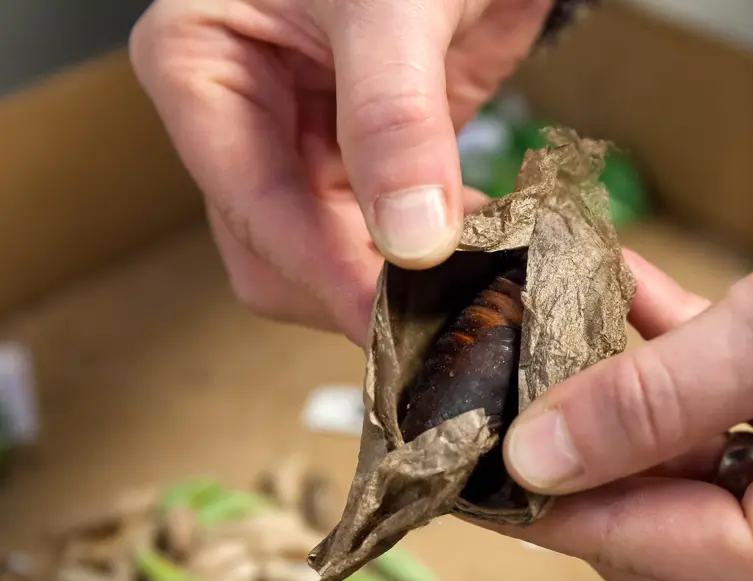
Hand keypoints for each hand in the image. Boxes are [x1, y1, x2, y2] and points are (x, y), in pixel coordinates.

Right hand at [129, 0, 553, 343]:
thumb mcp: (388, 6)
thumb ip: (393, 116)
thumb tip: (410, 236)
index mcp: (200, 68)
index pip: (250, 205)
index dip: (322, 269)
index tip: (389, 319)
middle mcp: (242, 120)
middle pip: (281, 252)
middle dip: (359, 290)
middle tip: (443, 322)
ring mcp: (306, 145)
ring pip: (338, 258)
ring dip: (407, 286)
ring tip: (481, 297)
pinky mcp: (370, 161)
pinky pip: (394, 236)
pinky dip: (445, 256)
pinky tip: (496, 262)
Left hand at [494, 132, 752, 580]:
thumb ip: (656, 396)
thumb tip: (542, 454)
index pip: (637, 545)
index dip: (543, 496)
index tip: (466, 451)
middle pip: (651, 527)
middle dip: (580, 449)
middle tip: (512, 375)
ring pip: (679, 483)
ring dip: (624, 408)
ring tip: (568, 329)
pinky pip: (723, 444)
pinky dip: (677, 388)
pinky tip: (634, 318)